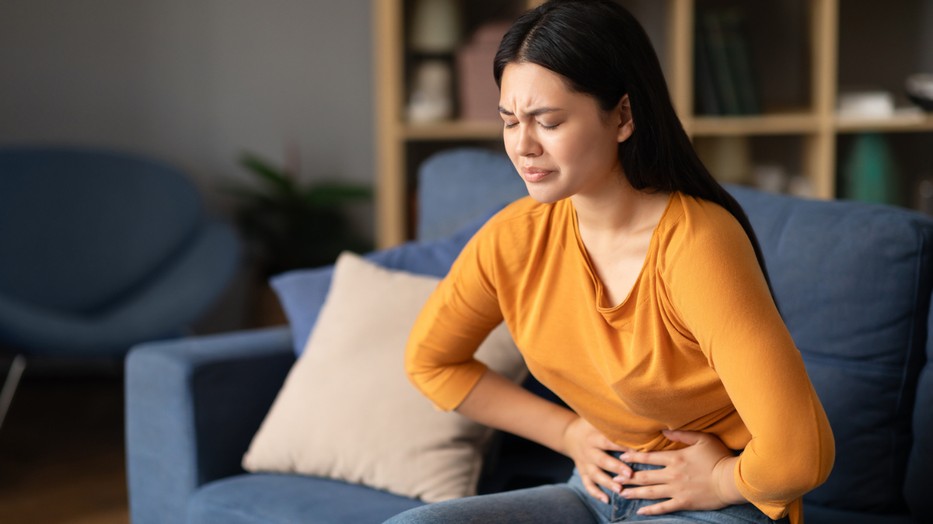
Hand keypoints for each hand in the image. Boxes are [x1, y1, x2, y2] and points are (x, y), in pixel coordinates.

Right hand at [561, 416, 631, 503]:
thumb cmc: (590, 425)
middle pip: (602, 460)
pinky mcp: (582, 472)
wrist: (569, 434)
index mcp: (593, 437)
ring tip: (620, 490)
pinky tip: (606, 500)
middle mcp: (588, 451)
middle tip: (629, 474)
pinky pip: (588, 484)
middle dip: (616, 467)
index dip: (621, 446)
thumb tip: (635, 419)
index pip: (608, 441)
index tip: (636, 451)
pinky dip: (596, 493)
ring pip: (595, 475)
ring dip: (607, 483)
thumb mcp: (597, 420)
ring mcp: (585, 463)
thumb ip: (613, 421)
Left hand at [615, 430, 744, 515]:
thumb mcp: (701, 439)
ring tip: (621, 493)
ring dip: (634, 493)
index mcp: (675, 458)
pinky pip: (663, 507)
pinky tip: (640, 511)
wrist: (732, 480)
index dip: (633, 457)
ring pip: (650, 492)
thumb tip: (663, 431)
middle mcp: (672, 474)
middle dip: (628, 477)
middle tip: (614, 479)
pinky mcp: (683, 502)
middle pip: (645, 476)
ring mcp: (677, 490)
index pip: (649, 457)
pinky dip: (651, 510)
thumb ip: (681, 434)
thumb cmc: (718, 457)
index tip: (621, 457)